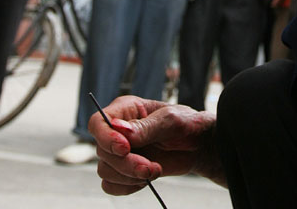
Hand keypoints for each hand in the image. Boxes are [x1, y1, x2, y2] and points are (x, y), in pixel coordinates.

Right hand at [88, 95, 223, 195]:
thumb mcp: (170, 120)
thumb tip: (119, 129)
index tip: (125, 149)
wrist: (198, 145)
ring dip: (129, 176)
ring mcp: (119, 151)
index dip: (106, 137)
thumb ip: (145, 127)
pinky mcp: (124, 170)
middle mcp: (118, 130)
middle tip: (151, 167)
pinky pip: (110, 185)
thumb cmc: (187, 124)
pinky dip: (127, 187)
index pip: (98, 122)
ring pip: (105, 170)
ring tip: (155, 170)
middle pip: (101, 150)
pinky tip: (146, 179)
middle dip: (126, 163)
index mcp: (126, 109)